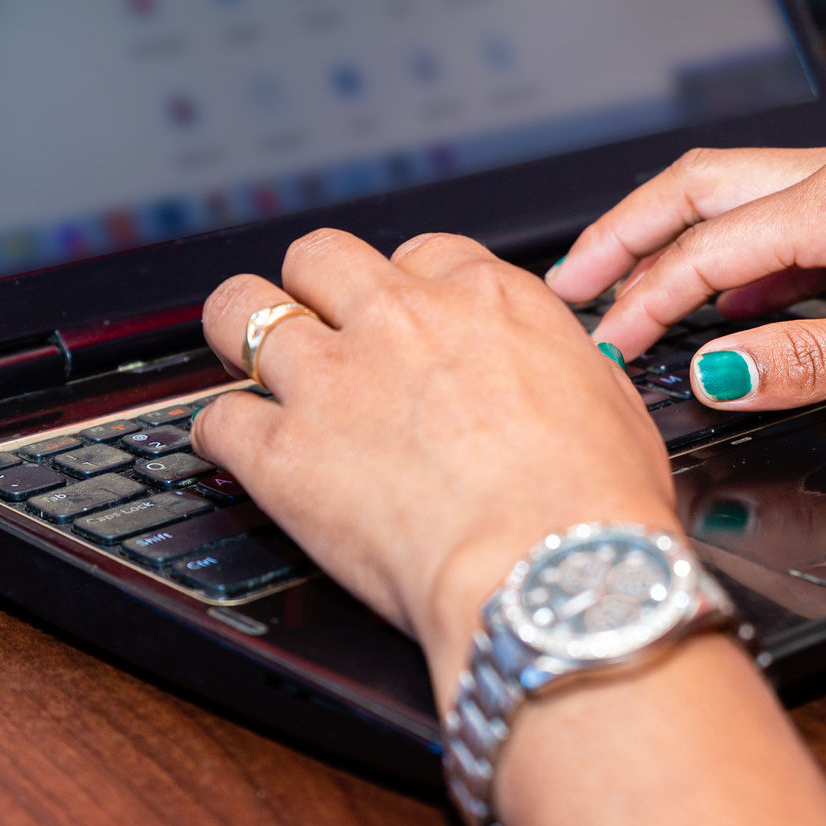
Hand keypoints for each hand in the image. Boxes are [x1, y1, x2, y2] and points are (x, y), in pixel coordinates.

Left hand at [193, 228, 680, 700]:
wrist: (552, 572)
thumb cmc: (596, 506)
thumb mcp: (608, 398)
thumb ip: (555, 361)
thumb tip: (545, 367)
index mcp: (486, 301)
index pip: (422, 252)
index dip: (405, 286)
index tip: (402, 317)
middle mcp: (401, 321)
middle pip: (319, 256)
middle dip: (312, 288)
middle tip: (316, 327)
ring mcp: (334, 382)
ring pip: (241, 309)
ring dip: (238, 334)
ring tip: (243, 360)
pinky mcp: (284, 454)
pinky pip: (216, 420)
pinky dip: (221, 436)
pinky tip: (239, 452)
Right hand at [549, 142, 825, 410]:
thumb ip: (809, 360)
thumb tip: (716, 372)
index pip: (706, 248)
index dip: (642, 300)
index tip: (601, 345)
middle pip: (701, 188)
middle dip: (626, 234)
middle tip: (568, 285)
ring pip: (743, 196)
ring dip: (679, 239)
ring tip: (631, 289)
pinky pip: (790, 217)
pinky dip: (740, 255)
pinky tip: (739, 303)